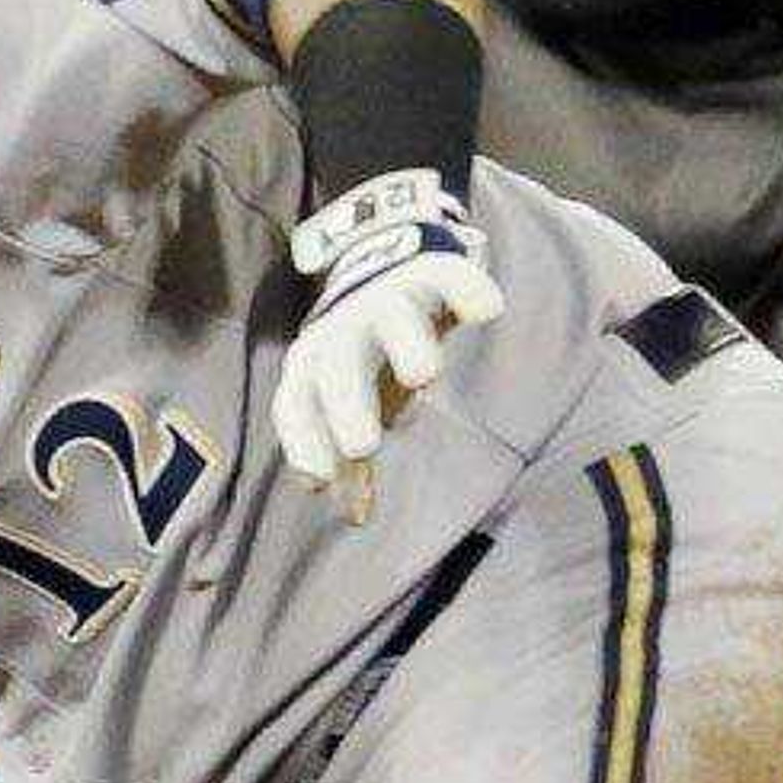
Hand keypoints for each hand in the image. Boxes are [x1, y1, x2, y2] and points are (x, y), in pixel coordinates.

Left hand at [273, 169, 502, 523]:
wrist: (384, 265)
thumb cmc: (364, 354)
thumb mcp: (350, 400)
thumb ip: (352, 458)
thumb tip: (356, 517)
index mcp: (314, 363)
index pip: (296, 403)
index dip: (302, 440)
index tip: (317, 481)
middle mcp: (344, 330)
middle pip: (338, 366)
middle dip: (348, 404)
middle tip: (364, 447)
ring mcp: (387, 299)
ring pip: (391, 318)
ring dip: (404, 345)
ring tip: (424, 376)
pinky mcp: (433, 271)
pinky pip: (449, 276)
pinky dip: (466, 289)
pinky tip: (486, 311)